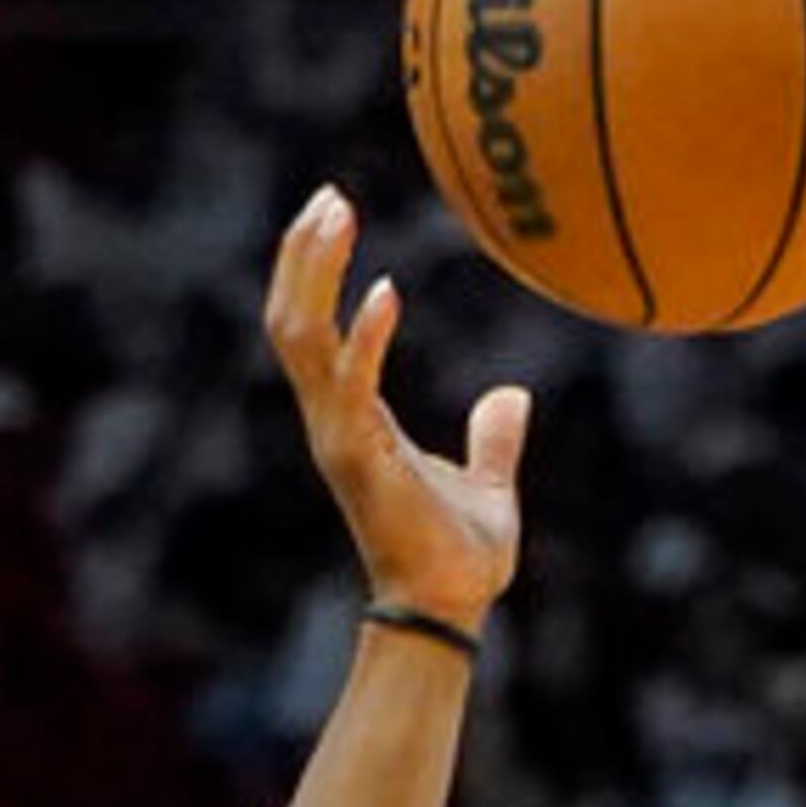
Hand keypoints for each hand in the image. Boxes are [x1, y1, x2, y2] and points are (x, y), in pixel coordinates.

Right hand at [264, 188, 531, 626]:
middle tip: (328, 194)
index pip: (312, 329)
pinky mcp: (359, 459)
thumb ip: (493, 439)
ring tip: (336, 212)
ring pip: (301, 338)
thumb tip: (514, 396)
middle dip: (303, 255)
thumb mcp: (487, 485)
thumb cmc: (461, 560)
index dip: (315, 272)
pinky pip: (351, 384)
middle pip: (291, 319)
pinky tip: (387, 293)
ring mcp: (338, 438)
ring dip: (314, 273)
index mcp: (353, 419)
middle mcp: (332, 421)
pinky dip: (365, 337)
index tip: (333, 213)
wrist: (450, 612)